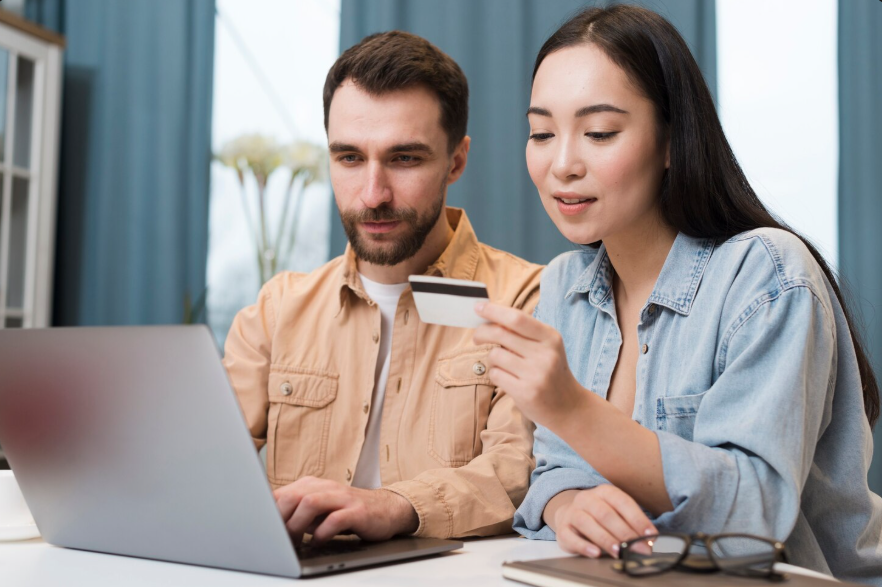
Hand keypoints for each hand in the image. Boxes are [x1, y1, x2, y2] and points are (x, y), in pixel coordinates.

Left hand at [273, 477, 418, 543]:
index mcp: (312, 485)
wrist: (387, 510)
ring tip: (295, 541)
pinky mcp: (357, 511)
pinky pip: (335, 519)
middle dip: (280, 519)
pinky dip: (323, 532)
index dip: (267, 512)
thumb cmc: (347, 513)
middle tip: (277, 539)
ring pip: (310, 503)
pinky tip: (319, 540)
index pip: (281, 494)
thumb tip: (269, 527)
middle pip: (293, 496)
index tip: (260, 530)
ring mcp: (342, 498)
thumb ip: (297, 513)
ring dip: (297, 525)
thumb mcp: (319, 511)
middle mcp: (326, 487)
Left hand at [473, 302, 586, 427]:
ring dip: (493, 359)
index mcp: (551, 337)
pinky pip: (495, 374)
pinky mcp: (525, 392)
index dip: (494, 311)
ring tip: (504, 365)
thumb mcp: (546, 347)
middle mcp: (545, 354)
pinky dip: (496, 374)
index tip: (478, 307)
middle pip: (500, 334)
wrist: (569, 406)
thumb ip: (523, 333)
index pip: (517, 318)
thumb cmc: (551, 371)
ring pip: (495, 355)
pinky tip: (509, 379)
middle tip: (477, 337)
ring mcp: (535, 374)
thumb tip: (490, 318)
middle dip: (482, 332)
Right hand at [547, 486, 656, 558]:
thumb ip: (631, 524)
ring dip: (605, 538)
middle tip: (638, 548)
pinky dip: (583, 545)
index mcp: (604, 492)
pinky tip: (595, 553)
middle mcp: (587, 499)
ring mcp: (573, 512)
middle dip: (624, 533)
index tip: (650, 535)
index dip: (638, 518)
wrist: (570, 514)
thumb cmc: (599, 516)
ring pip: (587, 523)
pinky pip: (570, 536)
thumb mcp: (616, 512)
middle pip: (605, 514)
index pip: (623, 502)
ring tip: (619, 551)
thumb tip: (648, 541)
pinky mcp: (562, 528)